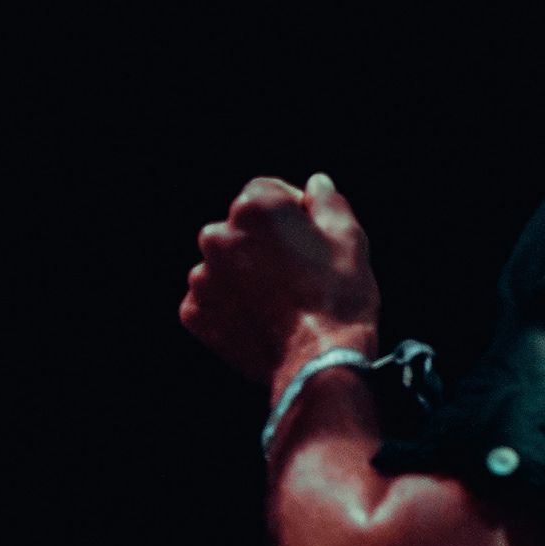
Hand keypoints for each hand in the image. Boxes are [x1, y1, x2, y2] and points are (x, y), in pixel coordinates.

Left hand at [181, 174, 382, 391]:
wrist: (318, 361)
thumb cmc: (339, 296)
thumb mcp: (350, 239)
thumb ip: (328, 202)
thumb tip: (317, 184)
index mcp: (255, 209)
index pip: (266, 190)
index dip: (291, 210)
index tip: (309, 235)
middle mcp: (218, 236)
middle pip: (239, 227)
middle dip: (262, 241)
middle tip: (296, 271)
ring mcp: (202, 276)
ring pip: (223, 263)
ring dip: (245, 273)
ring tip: (280, 300)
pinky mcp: (194, 312)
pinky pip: (212, 297)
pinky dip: (231, 304)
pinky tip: (262, 318)